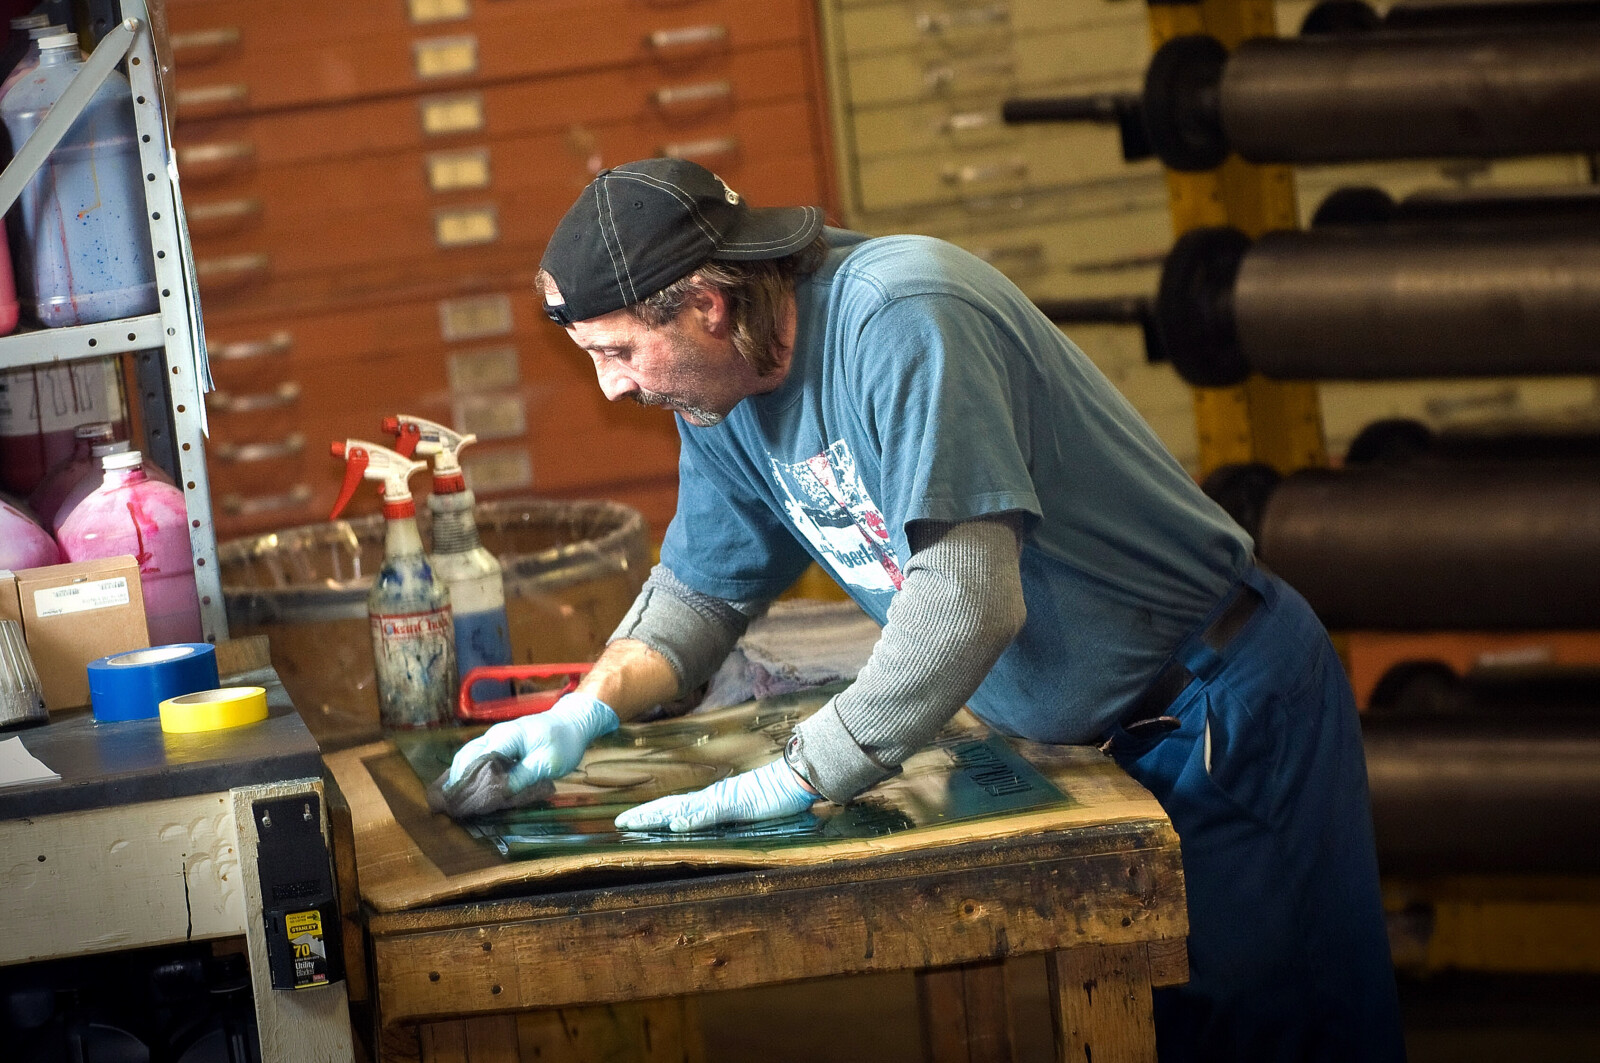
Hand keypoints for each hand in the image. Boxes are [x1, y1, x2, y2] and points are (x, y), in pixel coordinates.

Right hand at [447, 692, 618, 792]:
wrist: (573, 722)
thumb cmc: (563, 743)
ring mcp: (493, 738)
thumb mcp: (546, 764)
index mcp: (504, 738)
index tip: (459, 806)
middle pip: (465, 759)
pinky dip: (467, 772)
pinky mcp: (497, 744)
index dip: (466, 785)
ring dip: (458, 778)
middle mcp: (493, 736)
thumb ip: (520, 778)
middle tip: (448, 807)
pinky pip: (476, 757)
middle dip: (456, 782)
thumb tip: (494, 793)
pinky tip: (461, 787)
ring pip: (467, 757)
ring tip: (450, 801)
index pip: (476, 763)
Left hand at [614, 758, 816, 832]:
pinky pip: (710, 813)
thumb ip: (723, 815)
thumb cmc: (771, 795)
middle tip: (619, 824)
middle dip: (644, 816)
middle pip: (670, 807)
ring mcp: (721, 801)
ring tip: (635, 823)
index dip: (650, 814)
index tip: (629, 822)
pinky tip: (676, 825)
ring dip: (657, 816)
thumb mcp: (744, 811)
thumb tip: (700, 824)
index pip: (673, 808)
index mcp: (710, 801)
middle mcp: (710, 799)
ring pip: (682, 809)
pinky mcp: (735, 804)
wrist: (792, 779)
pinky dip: (692, 819)